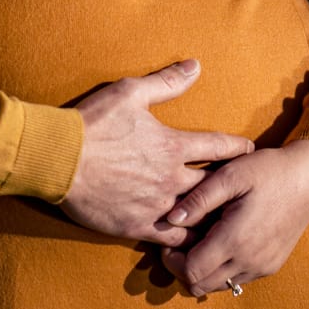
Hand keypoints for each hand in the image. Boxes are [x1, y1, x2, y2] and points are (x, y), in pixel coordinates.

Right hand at [62, 60, 256, 247]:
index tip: (252, 151)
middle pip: (215, 185)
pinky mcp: (136, 225)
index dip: (239, 148)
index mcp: (173, 145)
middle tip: (245, 191)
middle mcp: (171, 178)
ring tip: (227, 222)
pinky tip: (195, 243)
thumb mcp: (130, 93)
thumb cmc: (92, 123)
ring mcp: (156, 205)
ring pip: (198, 217)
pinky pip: (171, 239)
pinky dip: (185, 239)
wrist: (56, 158)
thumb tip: (196, 66)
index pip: (220, 147)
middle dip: (231, 187)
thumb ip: (167, 82)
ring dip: (212, 217)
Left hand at [158, 138, 308, 296]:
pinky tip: (223, 243)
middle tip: (180, 243)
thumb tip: (170, 220)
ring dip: (204, 271)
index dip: (172, 260)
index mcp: (236, 239)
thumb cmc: (269, 170)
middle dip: (183, 268)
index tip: (169, 241)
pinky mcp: (271, 266)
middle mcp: (250, 261)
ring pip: (219, 286)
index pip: (191, 271)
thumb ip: (198, 200)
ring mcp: (262, 266)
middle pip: (201, 285)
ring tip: (202, 242)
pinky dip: (223, 269)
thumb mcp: (230, 175)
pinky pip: (237, 280)